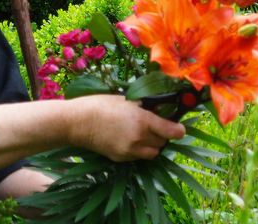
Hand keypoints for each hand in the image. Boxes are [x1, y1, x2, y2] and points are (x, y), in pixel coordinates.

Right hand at [68, 94, 185, 161]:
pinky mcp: (121, 158)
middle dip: (163, 134)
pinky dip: (139, 149)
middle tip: (156, 125)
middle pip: (163, 142)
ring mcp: (130, 151)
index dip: (179, 129)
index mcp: (142, 120)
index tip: (179, 127)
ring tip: (144, 134)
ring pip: (153, 153)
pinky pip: (138, 156)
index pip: (172, 131)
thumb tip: (159, 108)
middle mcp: (139, 138)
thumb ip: (144, 107)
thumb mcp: (126, 100)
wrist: (78, 122)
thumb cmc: (100, 105)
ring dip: (153, 144)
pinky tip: (129, 138)